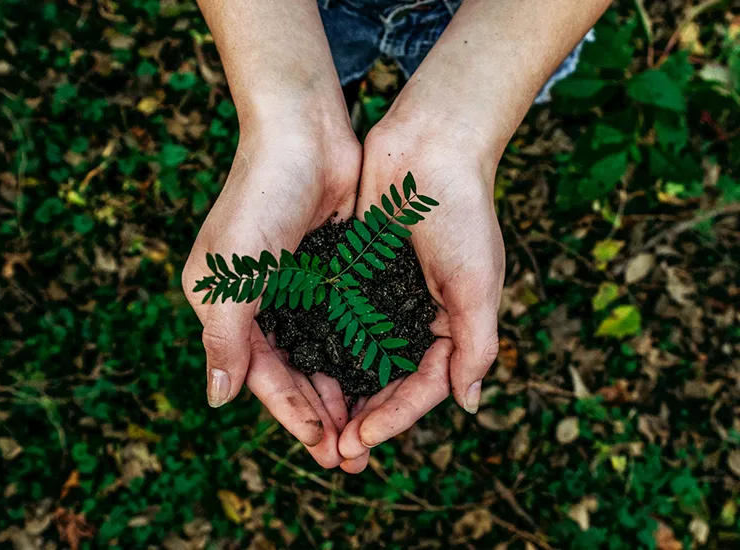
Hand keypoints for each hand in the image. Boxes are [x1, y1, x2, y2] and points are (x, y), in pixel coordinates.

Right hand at [182, 118, 360, 467]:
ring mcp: (298, 288)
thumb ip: (224, 338)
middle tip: (352, 457)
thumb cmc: (260, 198)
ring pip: (323, 355)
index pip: (262, 376)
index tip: (324, 448)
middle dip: (322, 415)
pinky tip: (381, 380)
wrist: (304, 133)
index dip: (292, 414)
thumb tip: (218, 400)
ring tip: (370, 431)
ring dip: (343, 392)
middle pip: (294, 373)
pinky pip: (346, 325)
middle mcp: (261, 303)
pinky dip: (360, 354)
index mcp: (227, 307)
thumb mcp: (231, 274)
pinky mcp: (331, 272)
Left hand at [337, 113, 504, 471]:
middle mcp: (416, 317)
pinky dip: (323, 347)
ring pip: (358, 358)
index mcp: (451, 325)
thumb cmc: (462, 212)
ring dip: (339, 392)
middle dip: (363, 417)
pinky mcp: (355, 274)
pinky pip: (337, 320)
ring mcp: (384, 297)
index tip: (360, 441)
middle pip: (387, 382)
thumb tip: (469, 404)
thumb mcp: (477, 283)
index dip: (393, 418)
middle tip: (333, 452)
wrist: (429, 145)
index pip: (422, 387)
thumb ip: (476, 344)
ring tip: (315, 425)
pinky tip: (300, 370)